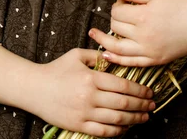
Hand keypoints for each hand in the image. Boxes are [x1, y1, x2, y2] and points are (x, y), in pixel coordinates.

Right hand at [36, 47, 155, 136]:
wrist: (34, 88)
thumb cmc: (56, 69)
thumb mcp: (76, 55)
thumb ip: (96, 56)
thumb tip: (114, 57)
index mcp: (91, 77)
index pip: (122, 85)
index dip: (138, 90)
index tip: (148, 91)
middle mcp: (89, 96)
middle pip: (123, 103)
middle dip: (141, 105)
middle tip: (152, 105)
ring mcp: (84, 113)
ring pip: (116, 119)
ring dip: (134, 119)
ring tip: (145, 117)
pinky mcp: (78, 125)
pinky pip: (103, 132)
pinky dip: (117, 132)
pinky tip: (126, 128)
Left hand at [88, 0, 186, 66]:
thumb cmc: (184, 5)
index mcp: (143, 16)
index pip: (118, 12)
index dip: (117, 5)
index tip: (123, 1)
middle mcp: (143, 35)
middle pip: (116, 27)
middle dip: (114, 19)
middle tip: (120, 12)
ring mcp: (149, 50)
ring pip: (118, 48)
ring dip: (104, 41)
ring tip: (94, 35)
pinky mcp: (155, 60)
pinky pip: (131, 63)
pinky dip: (116, 59)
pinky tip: (106, 54)